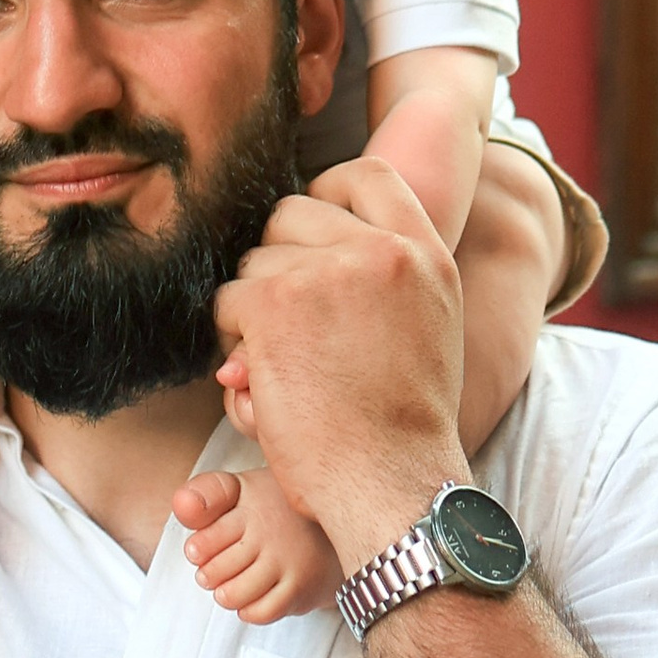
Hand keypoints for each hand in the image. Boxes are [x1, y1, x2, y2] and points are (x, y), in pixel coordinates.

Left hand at [211, 156, 466, 575]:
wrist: (390, 481)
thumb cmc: (403, 426)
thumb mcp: (430, 327)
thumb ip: (394, 276)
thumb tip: (326, 244)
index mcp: (425, 254)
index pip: (366, 176)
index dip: (325, 190)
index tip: (307, 227)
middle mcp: (379, 251)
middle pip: (293, 213)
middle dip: (277, 260)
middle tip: (285, 317)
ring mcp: (325, 271)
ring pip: (254, 261)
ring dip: (253, 308)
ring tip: (282, 362)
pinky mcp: (274, 300)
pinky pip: (227, 299)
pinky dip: (232, 340)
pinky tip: (261, 378)